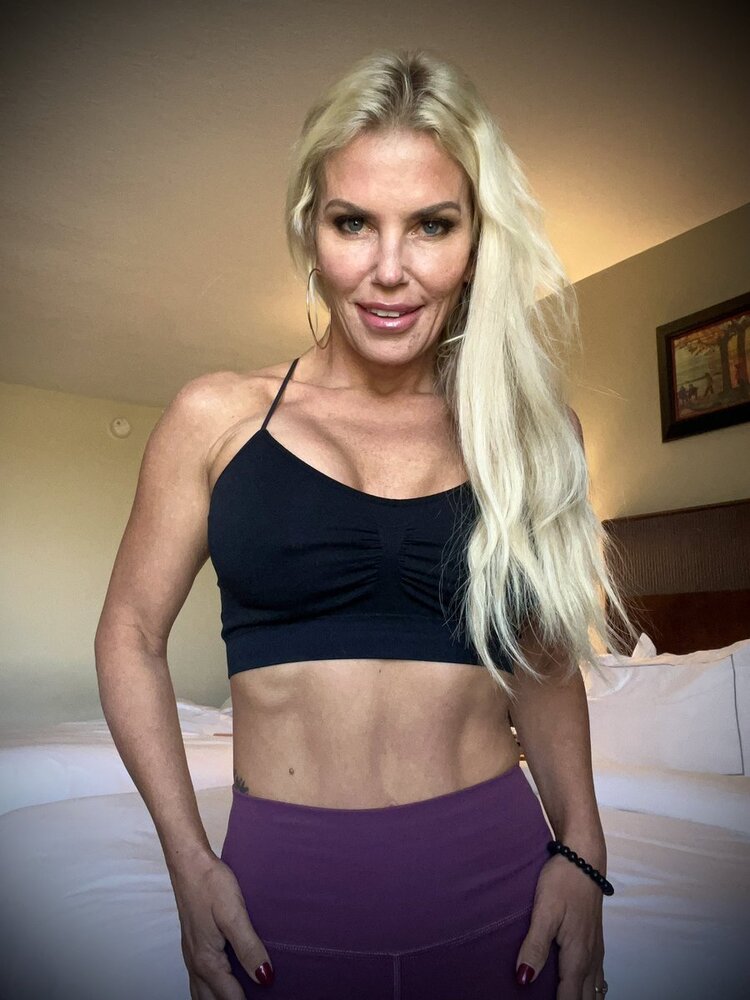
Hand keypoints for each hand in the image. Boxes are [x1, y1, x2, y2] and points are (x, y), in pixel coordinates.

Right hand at [169, 854, 273, 998]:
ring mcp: (192, 956)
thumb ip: (249, 948)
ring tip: (244, 997)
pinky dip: (213, 990)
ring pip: (202, 995)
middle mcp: (196, 964)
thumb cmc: (211, 884)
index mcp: (207, 961)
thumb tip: (265, 978)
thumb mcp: (234, 914)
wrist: (189, 863)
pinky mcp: (194, 947)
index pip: (230, 999)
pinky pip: (200, 981)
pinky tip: (226, 982)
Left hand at [515, 853, 605, 998]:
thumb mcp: (544, 911)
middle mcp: (590, 958)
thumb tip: (524, 980)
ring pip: (595, 991)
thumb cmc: (563, 880)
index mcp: (577, 955)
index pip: (569, 999)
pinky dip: (590, 992)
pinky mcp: (595, 941)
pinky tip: (583, 991)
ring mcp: (596, 950)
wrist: (584, 857)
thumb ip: (535, 946)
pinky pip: (597, 978)